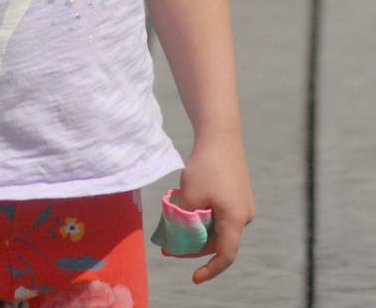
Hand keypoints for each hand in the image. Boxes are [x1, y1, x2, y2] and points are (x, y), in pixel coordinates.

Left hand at [163, 135, 253, 283]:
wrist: (220, 133)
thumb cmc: (206, 166)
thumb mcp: (189, 197)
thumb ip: (185, 220)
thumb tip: (179, 233)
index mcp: (236, 219)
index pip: (225, 255)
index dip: (210, 269)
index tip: (193, 277)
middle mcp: (244, 214)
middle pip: (218, 240)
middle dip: (192, 244)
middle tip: (168, 245)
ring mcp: (241, 202)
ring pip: (216, 224)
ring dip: (195, 227)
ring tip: (171, 224)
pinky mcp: (236, 191)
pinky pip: (219, 211)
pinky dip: (201, 214)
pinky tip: (183, 205)